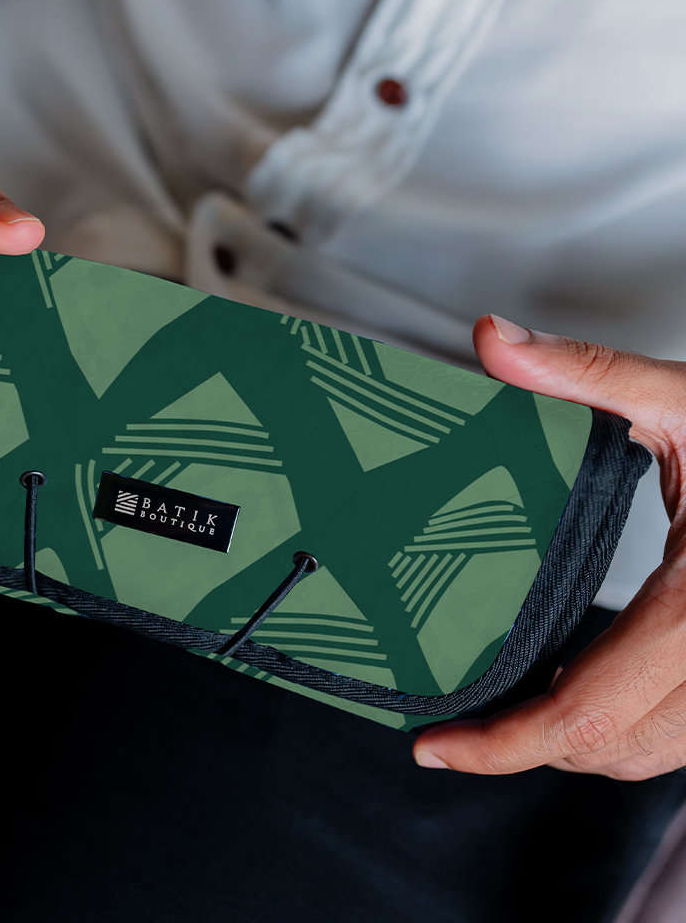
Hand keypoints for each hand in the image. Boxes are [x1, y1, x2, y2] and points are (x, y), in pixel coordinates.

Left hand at [413, 313, 685, 779]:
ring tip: (508, 714)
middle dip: (526, 747)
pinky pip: (680, 738)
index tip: (435, 746)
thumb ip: (589, 373)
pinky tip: (580, 689)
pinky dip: (621, 728)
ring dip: (575, 744)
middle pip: (610, 750)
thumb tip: (493, 340)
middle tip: (460, 724)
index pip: (587, 712)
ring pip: (651, 757)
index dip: (501, 746)